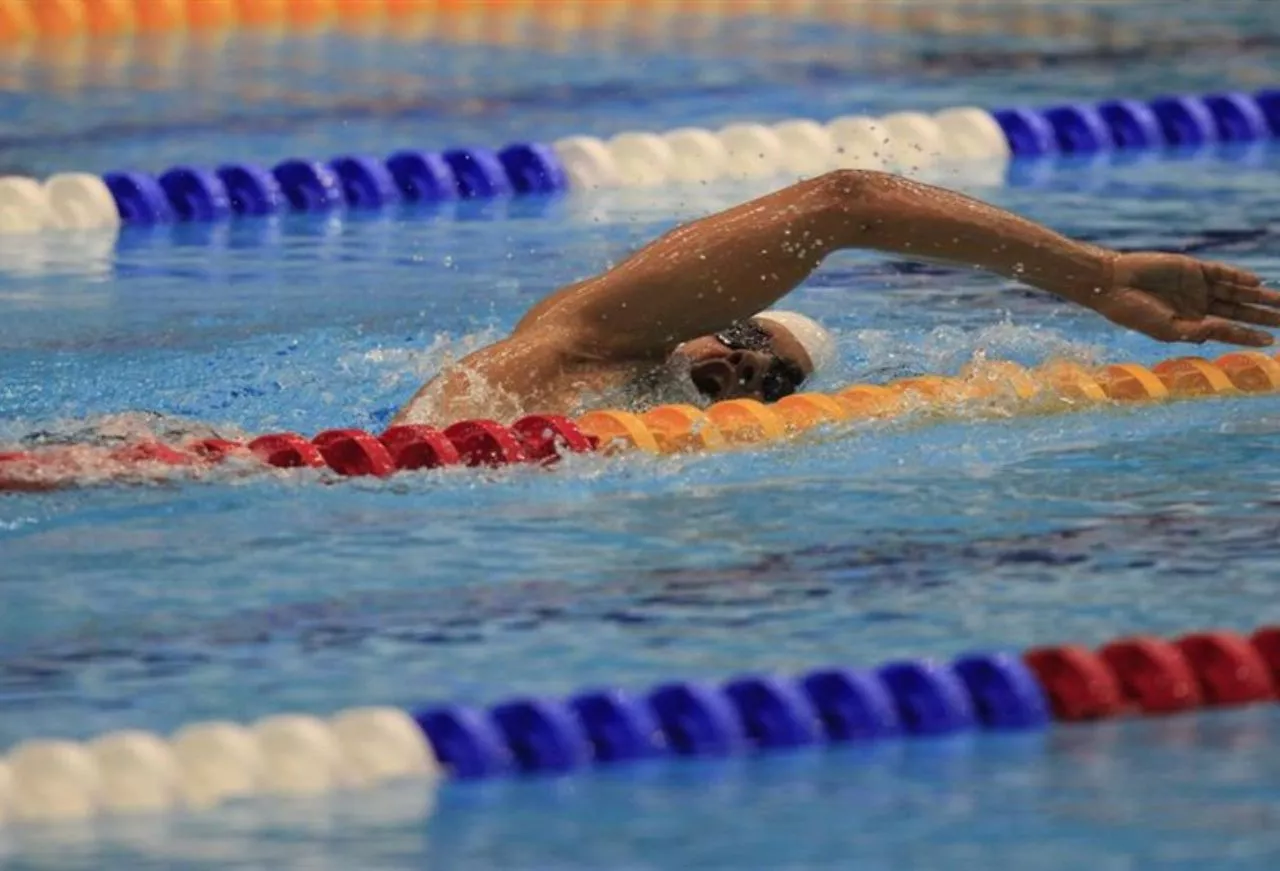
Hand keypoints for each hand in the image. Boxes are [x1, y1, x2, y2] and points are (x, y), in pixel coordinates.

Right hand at [1088, 252, 1279, 346]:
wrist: (1114, 284)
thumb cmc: (1133, 312)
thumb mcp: (1167, 329)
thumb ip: (1198, 331)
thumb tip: (1225, 330)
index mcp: (1191, 325)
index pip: (1227, 331)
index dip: (1249, 336)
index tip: (1271, 341)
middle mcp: (1199, 306)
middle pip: (1238, 311)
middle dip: (1263, 315)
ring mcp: (1198, 287)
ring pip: (1236, 292)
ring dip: (1258, 297)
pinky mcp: (1194, 269)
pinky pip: (1222, 273)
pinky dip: (1239, 277)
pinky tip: (1255, 283)